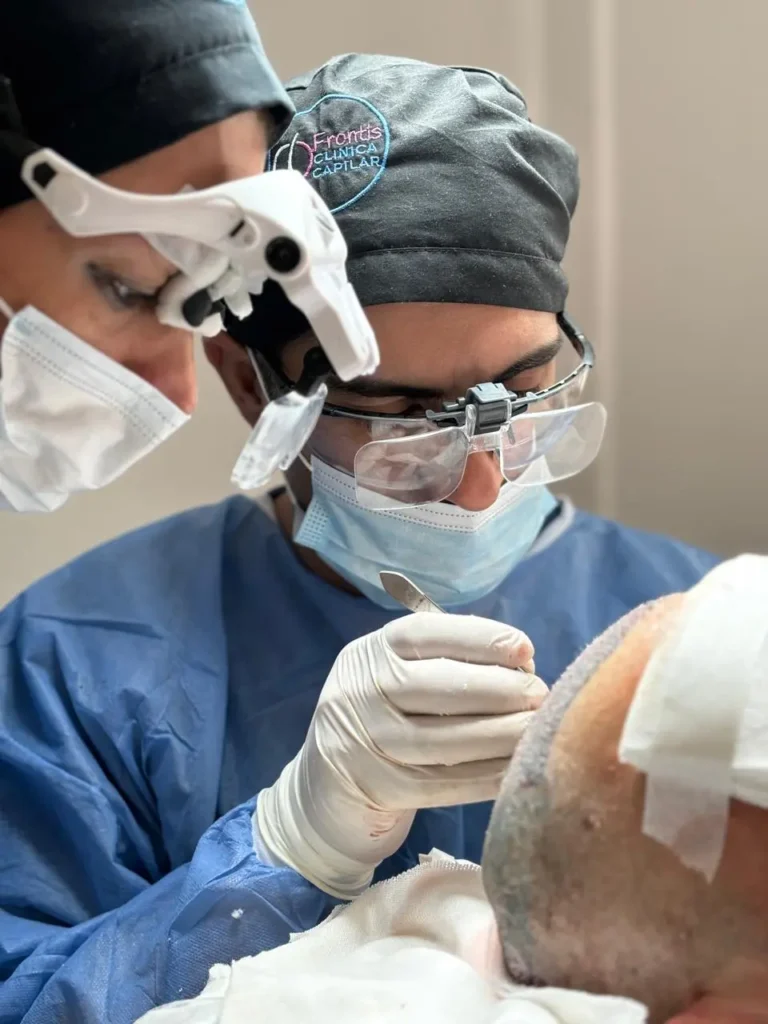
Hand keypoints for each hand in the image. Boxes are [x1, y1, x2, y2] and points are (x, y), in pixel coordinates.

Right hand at [257, 613, 547, 897]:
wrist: (328, 784)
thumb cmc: (385, 713)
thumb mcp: (396, 672)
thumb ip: (445, 661)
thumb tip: (522, 663)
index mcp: (370, 652)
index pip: (425, 634)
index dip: (479, 638)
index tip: (525, 648)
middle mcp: (359, 691)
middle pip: (434, 686)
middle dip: (497, 689)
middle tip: (540, 694)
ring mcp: (364, 743)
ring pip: (440, 739)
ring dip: (499, 735)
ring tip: (537, 729)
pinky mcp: (378, 788)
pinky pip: (441, 784)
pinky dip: (483, 777)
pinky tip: (515, 769)